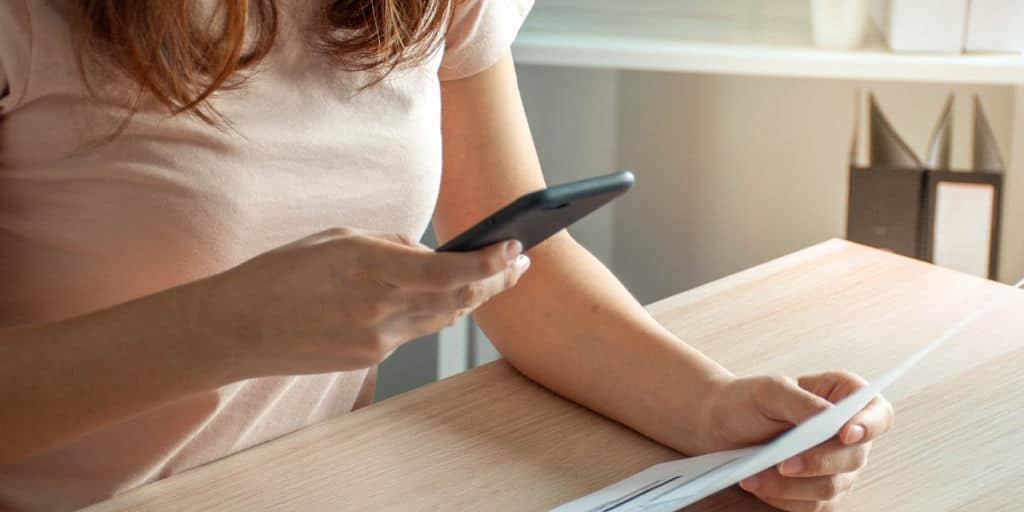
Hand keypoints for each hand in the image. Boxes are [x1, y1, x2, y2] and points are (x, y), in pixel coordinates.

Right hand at [193, 227, 529, 378]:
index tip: (516, 249)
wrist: (237, 329)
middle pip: (459, 298)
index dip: (489, 263)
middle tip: (520, 263)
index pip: (449, 270)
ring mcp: (377, 339)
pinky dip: (428, 312)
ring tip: (495, 277)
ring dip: (471, 297)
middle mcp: (381, 307)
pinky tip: (437, 297)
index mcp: (371, 266)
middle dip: (495, 280)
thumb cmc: (281, 273)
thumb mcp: (337, 239)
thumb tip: (429, 255)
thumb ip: (390, 245)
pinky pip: (411, 331)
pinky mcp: (370, 358)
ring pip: (441, 317)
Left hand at [699, 372, 894, 510]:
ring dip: (791, 485)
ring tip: (753, 475)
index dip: (869, 424)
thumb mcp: (769, 391)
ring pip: (831, 486)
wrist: (719, 425)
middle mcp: (848, 435)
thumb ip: (802, 402)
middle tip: (783, 463)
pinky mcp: (818, 492)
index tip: (845, 433)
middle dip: (817, 462)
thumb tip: (830, 420)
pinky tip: (757, 483)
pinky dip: (783, 497)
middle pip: (854, 456)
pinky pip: (812, 505)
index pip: (878, 413)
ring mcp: (837, 466)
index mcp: (844, 397)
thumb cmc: (747, 401)